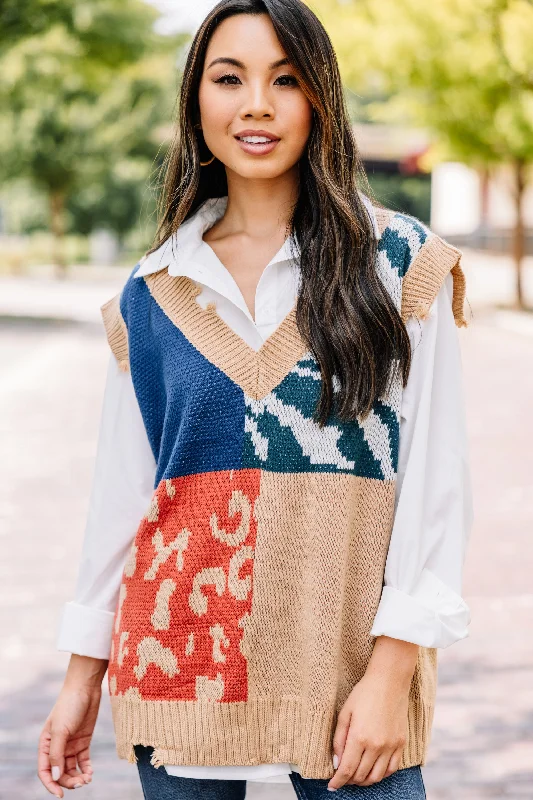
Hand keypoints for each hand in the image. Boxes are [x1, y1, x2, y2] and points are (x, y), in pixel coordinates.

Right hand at [37, 655, 106, 796]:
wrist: (86, 688)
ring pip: (72, 769)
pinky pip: (83, 761)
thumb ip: (57, 754)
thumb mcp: (61, 730)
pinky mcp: (83, 741)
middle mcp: (57, 747)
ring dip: (78, 777)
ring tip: (88, 778)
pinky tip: (90, 772)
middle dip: (69, 781)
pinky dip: (86, 768)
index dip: (50, 784)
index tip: (60, 795)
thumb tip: (56, 777)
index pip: (44, 771)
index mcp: (45, 744)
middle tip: (81, 783)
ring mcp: (70, 745)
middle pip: (60, 772)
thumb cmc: (69, 706)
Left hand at [328, 636, 417, 790]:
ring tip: (356, 776)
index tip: (332, 786)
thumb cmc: (364, 693)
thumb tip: (336, 762)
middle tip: (342, 777)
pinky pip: (392, 769)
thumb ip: (338, 740)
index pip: (347, 770)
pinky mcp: (401, 744)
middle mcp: (376, 746)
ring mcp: (391, 746)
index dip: (338, 781)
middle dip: (349, 781)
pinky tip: (373, 770)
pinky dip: (381, 775)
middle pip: (361, 776)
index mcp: (359, 737)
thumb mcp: (345, 713)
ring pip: (377, 776)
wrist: (389, 681)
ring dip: (364, 781)